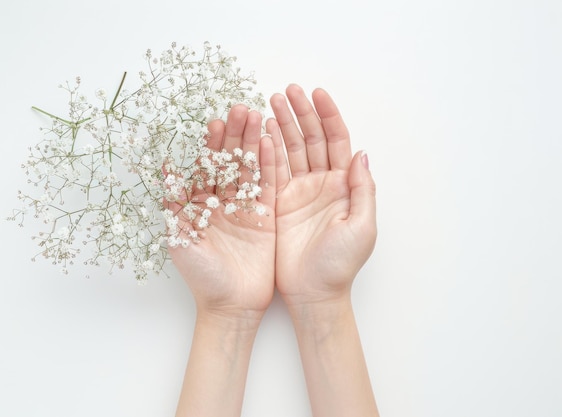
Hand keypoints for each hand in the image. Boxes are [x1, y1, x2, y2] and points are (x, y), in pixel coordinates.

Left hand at [172, 105, 277, 416]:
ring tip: (258, 117)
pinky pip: (269, 187)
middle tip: (241, 109)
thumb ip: (175, 203)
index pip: (207, 168)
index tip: (216, 122)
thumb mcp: (180, 238)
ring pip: (250, 169)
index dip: (212, 145)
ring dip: (254, 144)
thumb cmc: (201, 276)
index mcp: (200, 205)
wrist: (231, 304)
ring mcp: (246, 208)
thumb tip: (164, 168)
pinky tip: (273, 143)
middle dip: (235, 136)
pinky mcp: (266, 217)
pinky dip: (271, 166)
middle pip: (230, 162)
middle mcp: (223, 202)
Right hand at [268, 84, 376, 306]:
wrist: (314, 293)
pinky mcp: (278, 203)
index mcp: (344, 185)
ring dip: (281, 126)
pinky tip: (259, 132)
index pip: (338, 141)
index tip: (316, 94)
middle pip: (312, 139)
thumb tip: (362, 154)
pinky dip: (266, 151)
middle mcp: (321, 183)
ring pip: (291, 151)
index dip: (328, 116)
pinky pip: (272, 171)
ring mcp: (299, 192)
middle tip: (286, 91)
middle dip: (300, 114)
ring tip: (268, 102)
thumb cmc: (341, 265)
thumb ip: (363, 190)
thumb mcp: (362, 227)